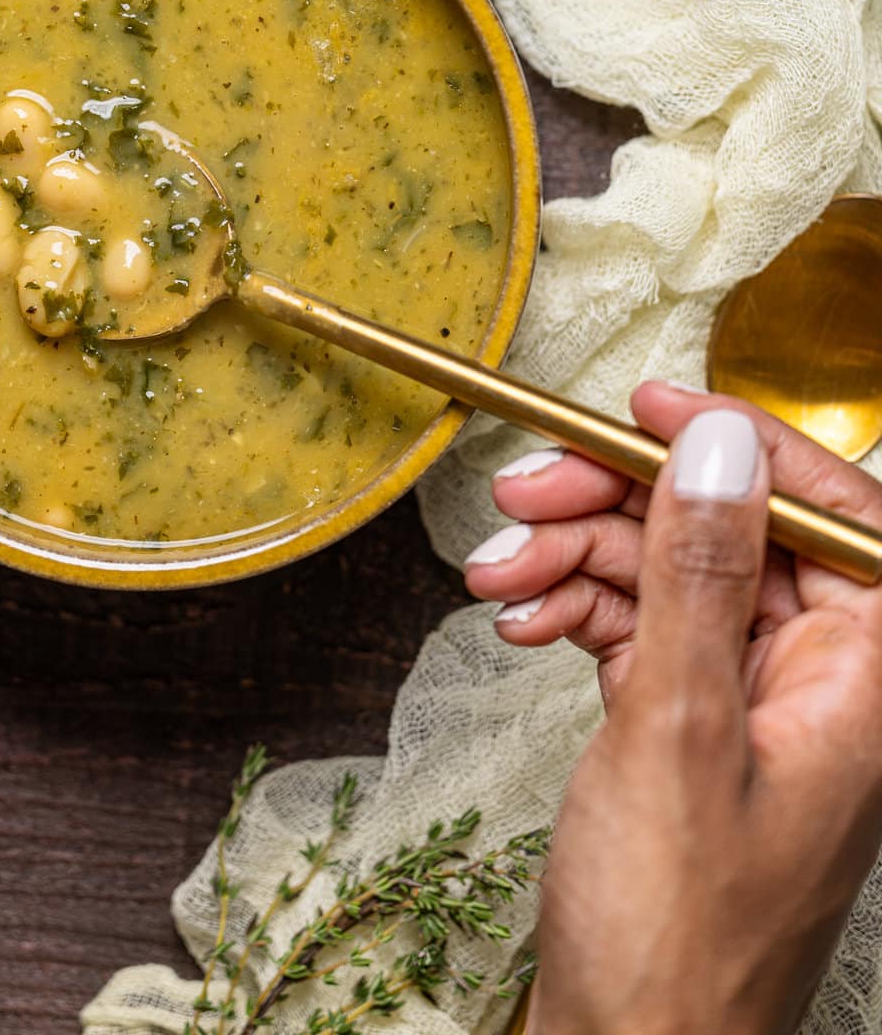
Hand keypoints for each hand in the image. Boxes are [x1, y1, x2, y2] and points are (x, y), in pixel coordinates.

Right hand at [464, 384, 881, 1034]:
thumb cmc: (673, 932)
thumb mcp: (679, 730)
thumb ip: (700, 574)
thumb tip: (720, 444)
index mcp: (864, 677)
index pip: (830, 511)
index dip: (740, 442)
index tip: (648, 406)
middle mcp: (818, 680)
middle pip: (725, 533)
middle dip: (617, 504)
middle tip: (523, 489)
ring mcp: (748, 703)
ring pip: (666, 575)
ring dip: (573, 560)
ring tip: (493, 575)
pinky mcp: (686, 726)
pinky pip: (634, 630)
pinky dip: (570, 613)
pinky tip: (515, 621)